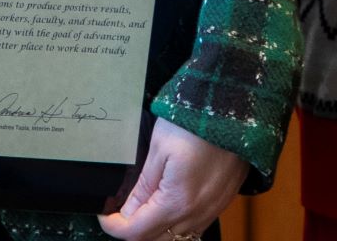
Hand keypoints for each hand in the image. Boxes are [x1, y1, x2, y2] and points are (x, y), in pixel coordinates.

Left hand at [98, 118, 246, 240]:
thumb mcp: (158, 149)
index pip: (137, 232)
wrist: (232, 109)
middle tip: (120, 212)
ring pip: (177, 237)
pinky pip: (195, 226)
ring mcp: (212, 210)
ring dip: (157, 230)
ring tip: (143, 208)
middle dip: (134, 230)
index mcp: (177, 202)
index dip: (114, 227)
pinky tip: (169, 206)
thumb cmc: (193, 122)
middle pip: (156, 240)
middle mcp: (197, 214)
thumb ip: (144, 186)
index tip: (104, 216)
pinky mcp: (223, 202)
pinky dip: (178, 224)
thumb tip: (127, 210)